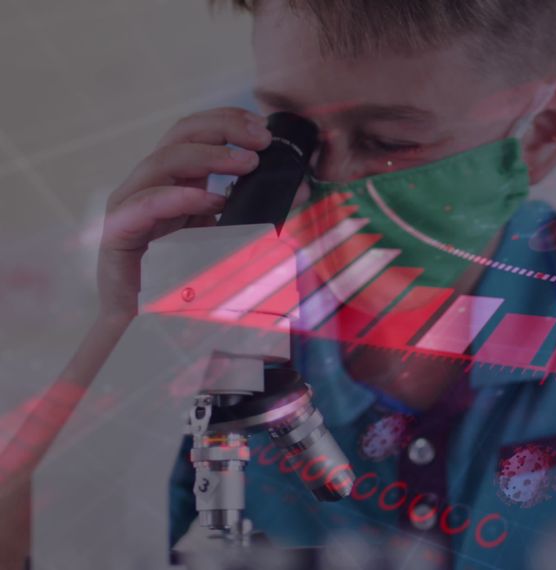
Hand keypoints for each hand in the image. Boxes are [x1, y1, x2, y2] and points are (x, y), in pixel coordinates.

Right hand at [97, 107, 271, 318]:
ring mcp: (132, 207)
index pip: (196, 133)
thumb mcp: (236, 238)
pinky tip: (210, 199)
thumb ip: (262, 213)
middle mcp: (152, 187)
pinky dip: (178, 196)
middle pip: (179, 135)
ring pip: (162, 161)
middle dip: (223, 129)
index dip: (227, 122)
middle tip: (261, 140)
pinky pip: (144, 204)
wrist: (154, 329)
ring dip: (208, 156)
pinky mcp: (119, 233)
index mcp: (179, 182)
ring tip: (246, 165)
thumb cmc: (194, 283)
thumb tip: (301, 189)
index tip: (265, 130)